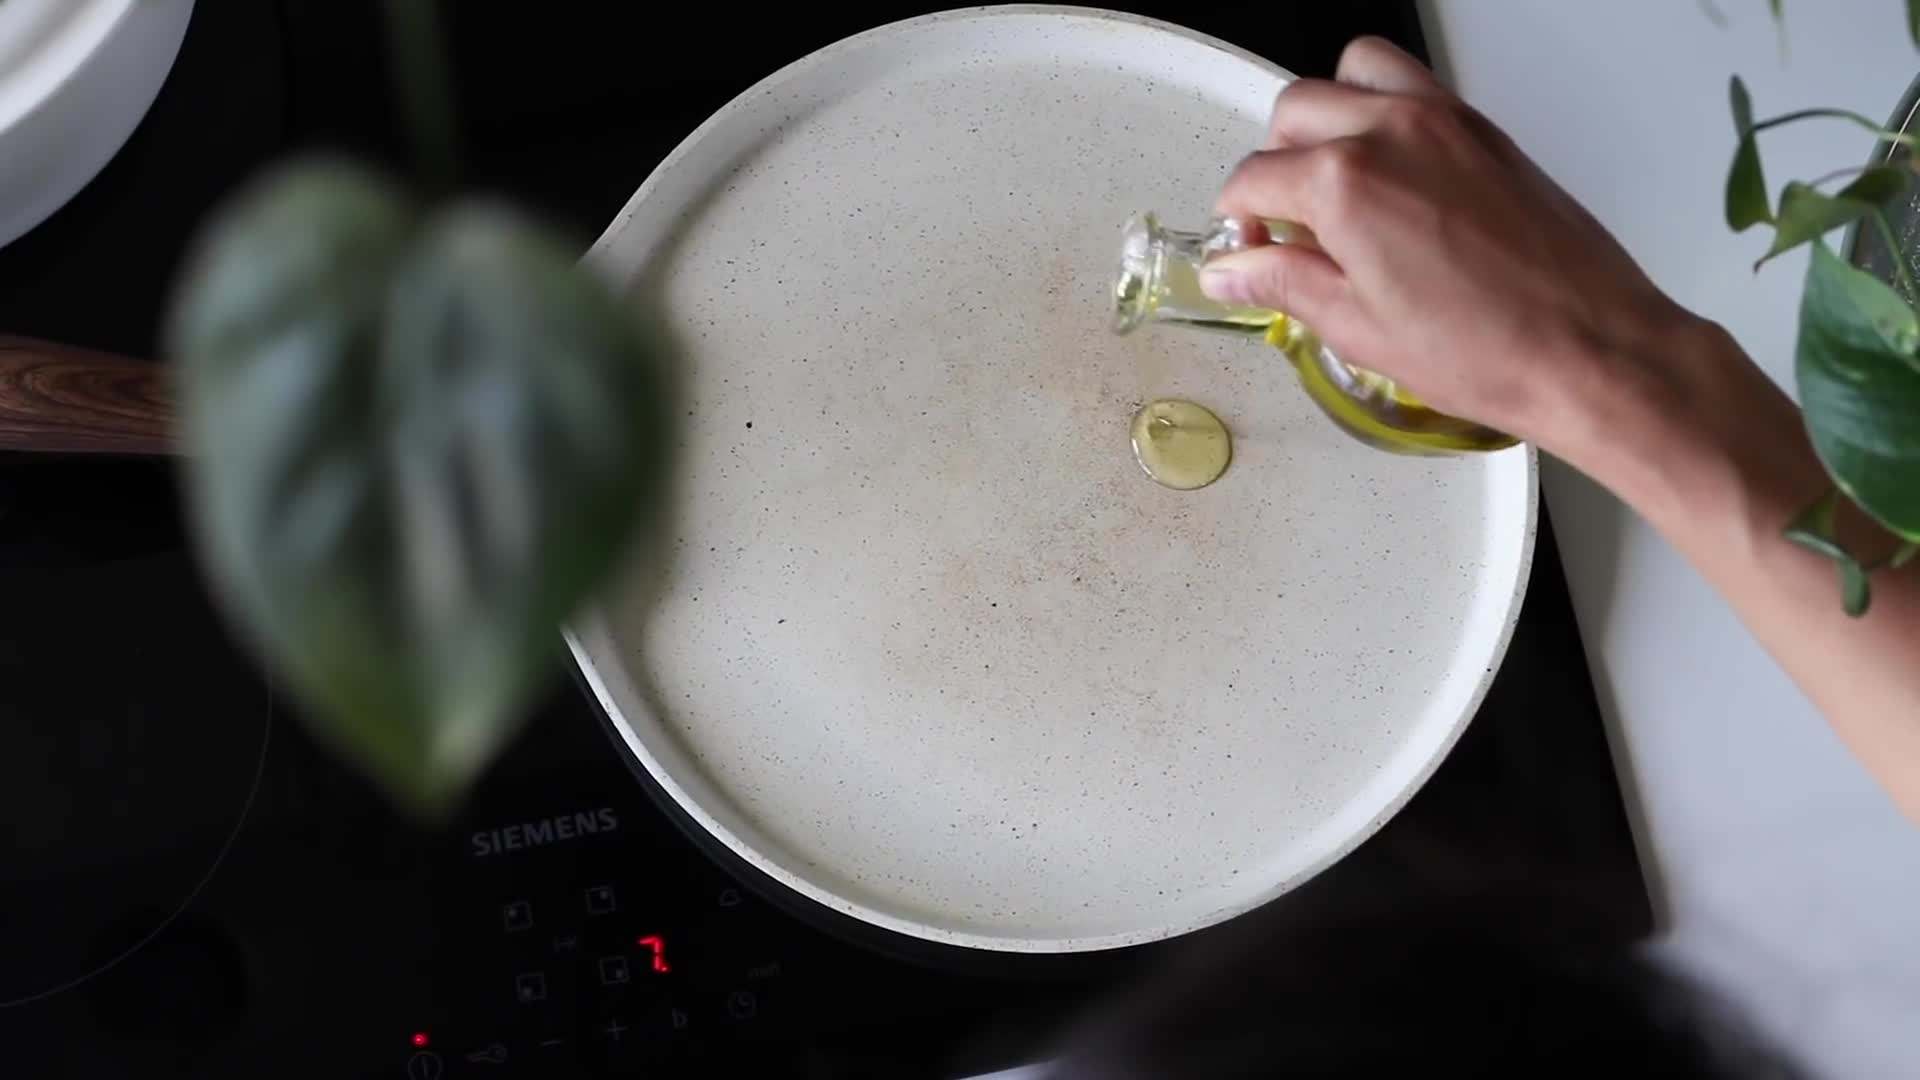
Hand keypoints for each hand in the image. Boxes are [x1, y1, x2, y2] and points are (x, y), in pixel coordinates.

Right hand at [1200, 37, 1700, 459]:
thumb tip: (1232, 270)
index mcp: (1346, 185)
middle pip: (1293, 112)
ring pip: (1352, 73)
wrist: (1589, 348)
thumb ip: (1284, 283)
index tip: (1250, 252)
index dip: (1239, 222)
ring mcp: (1441, 120)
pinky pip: (1410, 84)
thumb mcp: (1358, 328)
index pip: (1254, 178)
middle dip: (1273, 163)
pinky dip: (1382, 108)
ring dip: (1326, 116)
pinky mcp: (1481, 128)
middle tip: (1285, 224)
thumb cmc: (1488, 350)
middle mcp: (1390, 132)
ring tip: (1332, 179)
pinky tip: (1389, 174)